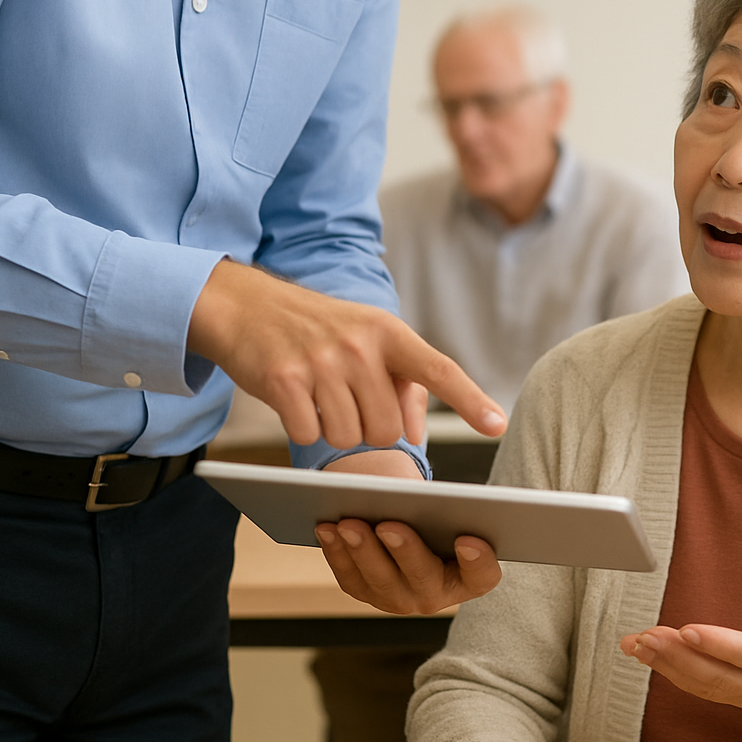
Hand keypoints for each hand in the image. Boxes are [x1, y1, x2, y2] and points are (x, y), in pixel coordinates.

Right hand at [187, 260, 505, 447]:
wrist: (244, 304)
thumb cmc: (316, 330)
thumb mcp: (365, 340)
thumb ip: (400, 384)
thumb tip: (416, 434)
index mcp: (388, 333)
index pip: (438, 369)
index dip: (470, 400)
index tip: (497, 425)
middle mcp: (360, 344)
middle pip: (386, 429)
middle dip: (368, 430)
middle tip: (346, 402)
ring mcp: (321, 361)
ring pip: (348, 437)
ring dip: (333, 432)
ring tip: (319, 398)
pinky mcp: (284, 380)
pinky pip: (308, 436)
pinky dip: (302, 429)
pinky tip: (293, 402)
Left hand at [315, 450, 501, 614]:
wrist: (407, 523)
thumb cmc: (434, 512)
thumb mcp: (444, 507)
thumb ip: (443, 507)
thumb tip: (411, 496)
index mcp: (470, 577)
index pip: (482, 576)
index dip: (478, 560)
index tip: (467, 539)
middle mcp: (436, 595)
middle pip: (423, 578)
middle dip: (405, 550)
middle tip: (389, 525)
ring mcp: (400, 599)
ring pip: (381, 580)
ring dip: (363, 550)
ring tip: (348, 522)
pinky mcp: (367, 593)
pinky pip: (350, 578)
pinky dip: (337, 551)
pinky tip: (327, 527)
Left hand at [619, 560, 741, 727]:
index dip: (720, 645)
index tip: (688, 630)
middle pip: (723, 677)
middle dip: (680, 658)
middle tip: (647, 638)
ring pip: (710, 687)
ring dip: (669, 667)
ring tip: (637, 645)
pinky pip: (708, 691)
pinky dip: (677, 674)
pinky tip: (652, 658)